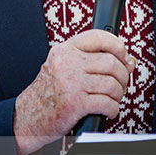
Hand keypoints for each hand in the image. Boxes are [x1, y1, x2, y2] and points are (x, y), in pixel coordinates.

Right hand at [13, 29, 135, 154]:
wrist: (27, 117)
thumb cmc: (48, 94)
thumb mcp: (64, 68)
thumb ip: (92, 61)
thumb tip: (128, 61)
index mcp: (65, 51)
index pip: (99, 37)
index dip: (118, 46)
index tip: (124, 56)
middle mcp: (67, 63)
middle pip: (111, 62)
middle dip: (122, 76)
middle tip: (120, 84)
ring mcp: (71, 83)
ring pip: (112, 83)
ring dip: (118, 94)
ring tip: (113, 99)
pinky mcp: (75, 103)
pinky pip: (107, 103)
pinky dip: (113, 109)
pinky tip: (108, 110)